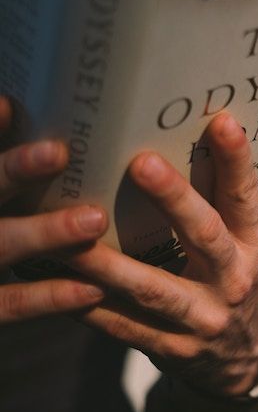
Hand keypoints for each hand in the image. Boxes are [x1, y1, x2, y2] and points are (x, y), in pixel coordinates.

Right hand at [0, 96, 107, 322]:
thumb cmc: (0, 219)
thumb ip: (1, 162)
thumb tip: (11, 106)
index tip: (11, 106)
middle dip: (13, 171)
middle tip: (58, 151)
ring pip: (0, 247)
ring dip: (44, 232)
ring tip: (94, 218)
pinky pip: (8, 305)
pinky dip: (47, 296)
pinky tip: (90, 287)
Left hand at [65, 112, 257, 396]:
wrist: (241, 356)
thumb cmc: (233, 278)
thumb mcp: (241, 241)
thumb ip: (219, 199)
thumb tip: (201, 132)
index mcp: (252, 244)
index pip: (245, 197)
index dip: (236, 160)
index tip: (222, 122)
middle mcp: (233, 278)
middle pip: (204, 234)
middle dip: (173, 198)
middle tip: (140, 162)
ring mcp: (203, 317)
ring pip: (151, 288)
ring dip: (108, 263)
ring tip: (70, 238)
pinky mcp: (171, 347)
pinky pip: (123, 327)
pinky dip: (89, 307)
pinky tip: (57, 286)